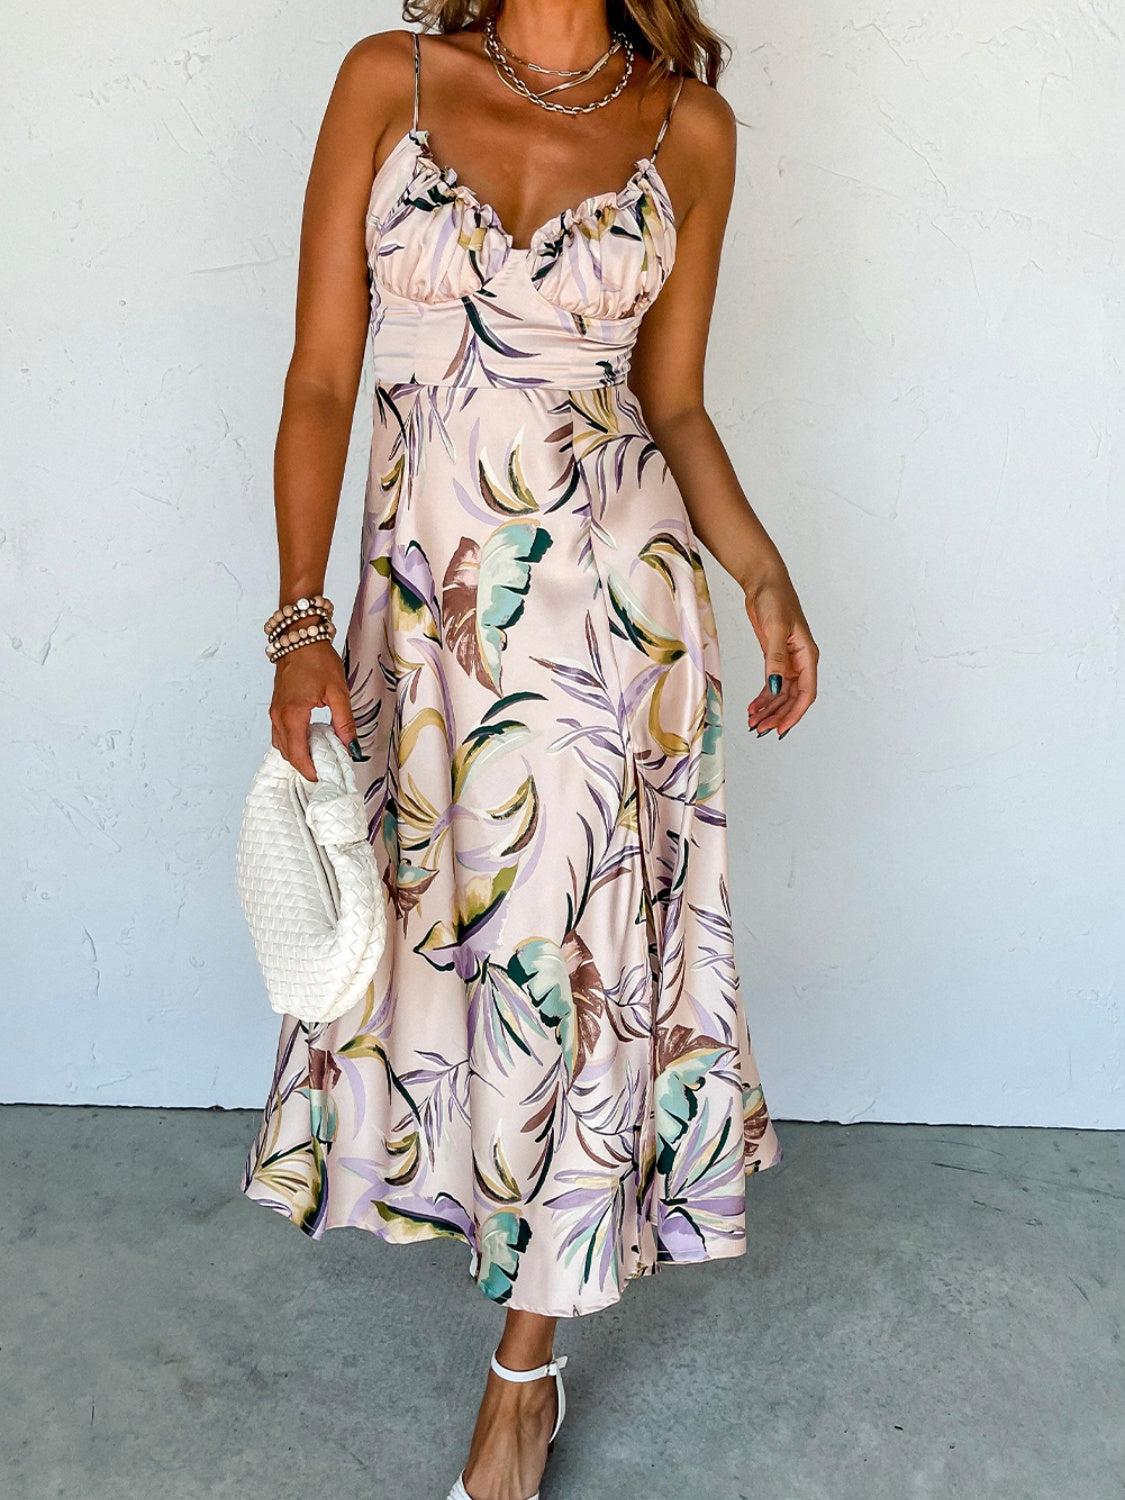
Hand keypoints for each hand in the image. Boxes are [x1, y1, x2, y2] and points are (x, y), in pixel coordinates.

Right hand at [269, 641, 362, 780]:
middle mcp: (279, 716)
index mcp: (292, 714)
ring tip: (319, 758)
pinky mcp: (276, 708)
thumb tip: (351, 745)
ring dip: (297, 756)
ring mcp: (275, 712)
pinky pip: (280, 734)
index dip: (310, 770)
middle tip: (325, 772)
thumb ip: (344, 721)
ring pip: (281, 745)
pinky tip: (309, 742)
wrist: (299, 638)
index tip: (324, 778)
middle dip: (304, 766)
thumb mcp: (338, 691)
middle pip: (287, 754)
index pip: (298, 754)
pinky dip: (292, 744)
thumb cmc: (317, 660)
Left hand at [743, 569, 818, 738]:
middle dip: (778, 715)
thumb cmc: (774, 599)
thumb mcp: (775, 628)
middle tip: (759, 728)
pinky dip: (763, 697)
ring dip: (769, 709)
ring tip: (753, 722)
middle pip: (793, 698)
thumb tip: (775, 687)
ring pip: (782, 694)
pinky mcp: (774, 658)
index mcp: (807, 655)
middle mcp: (800, 661)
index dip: (794, 713)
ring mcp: (788, 661)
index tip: (780, 728)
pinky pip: (772, 684)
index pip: (806, 693)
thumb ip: (775, 659)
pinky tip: (753, 707)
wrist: (764, 582)